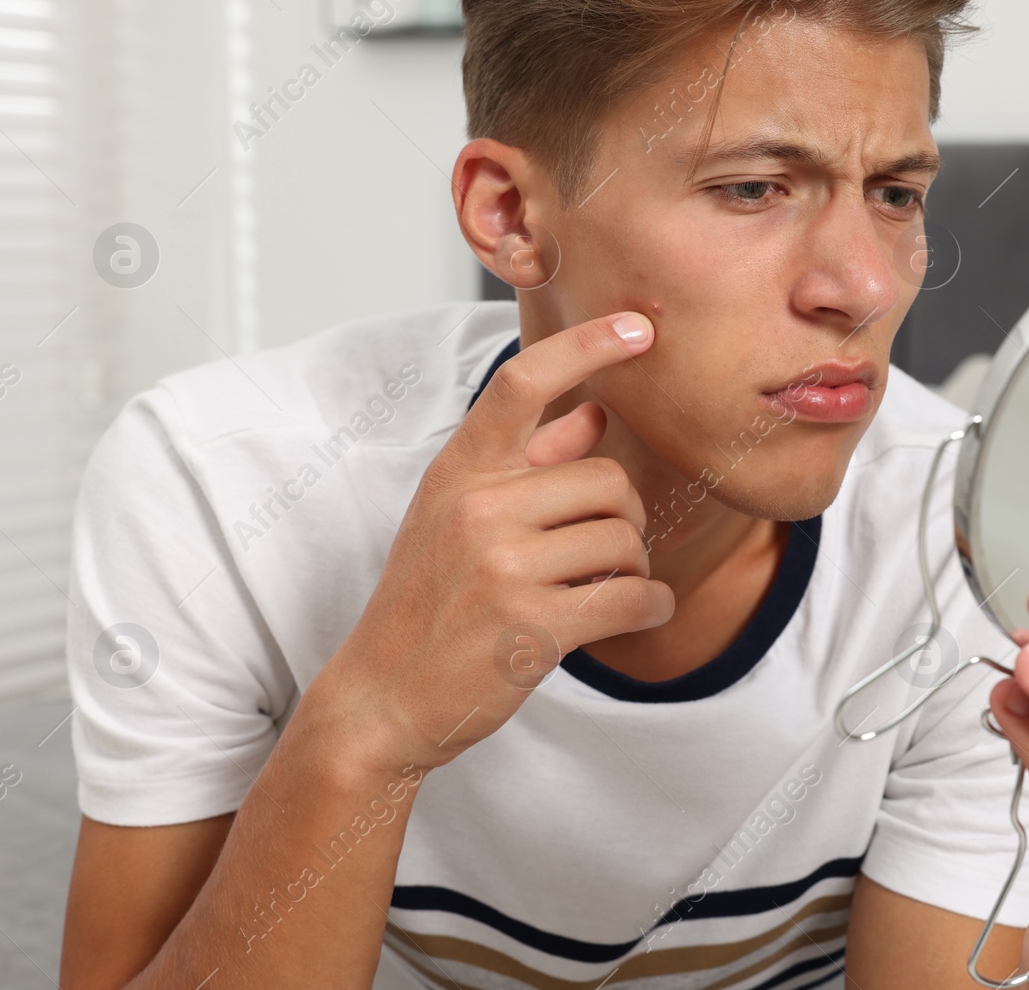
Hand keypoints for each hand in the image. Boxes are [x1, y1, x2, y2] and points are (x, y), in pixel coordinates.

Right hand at [307, 311, 675, 775]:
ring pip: (624, 541)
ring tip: (603, 590)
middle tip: (607, 550)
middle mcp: (476, 507)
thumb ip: (523, 464)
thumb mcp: (453, 518)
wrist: (378, 701)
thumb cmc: (426, 605)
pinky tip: (639, 612)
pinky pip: (632, 597)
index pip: (522, 381)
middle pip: (608, 481)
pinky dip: (650, 606)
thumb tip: (593, 413)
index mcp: (457, 472)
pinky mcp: (531, 625)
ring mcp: (502, 566)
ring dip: (632, 570)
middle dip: (624, 519)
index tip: (639, 328)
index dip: (587, 345)